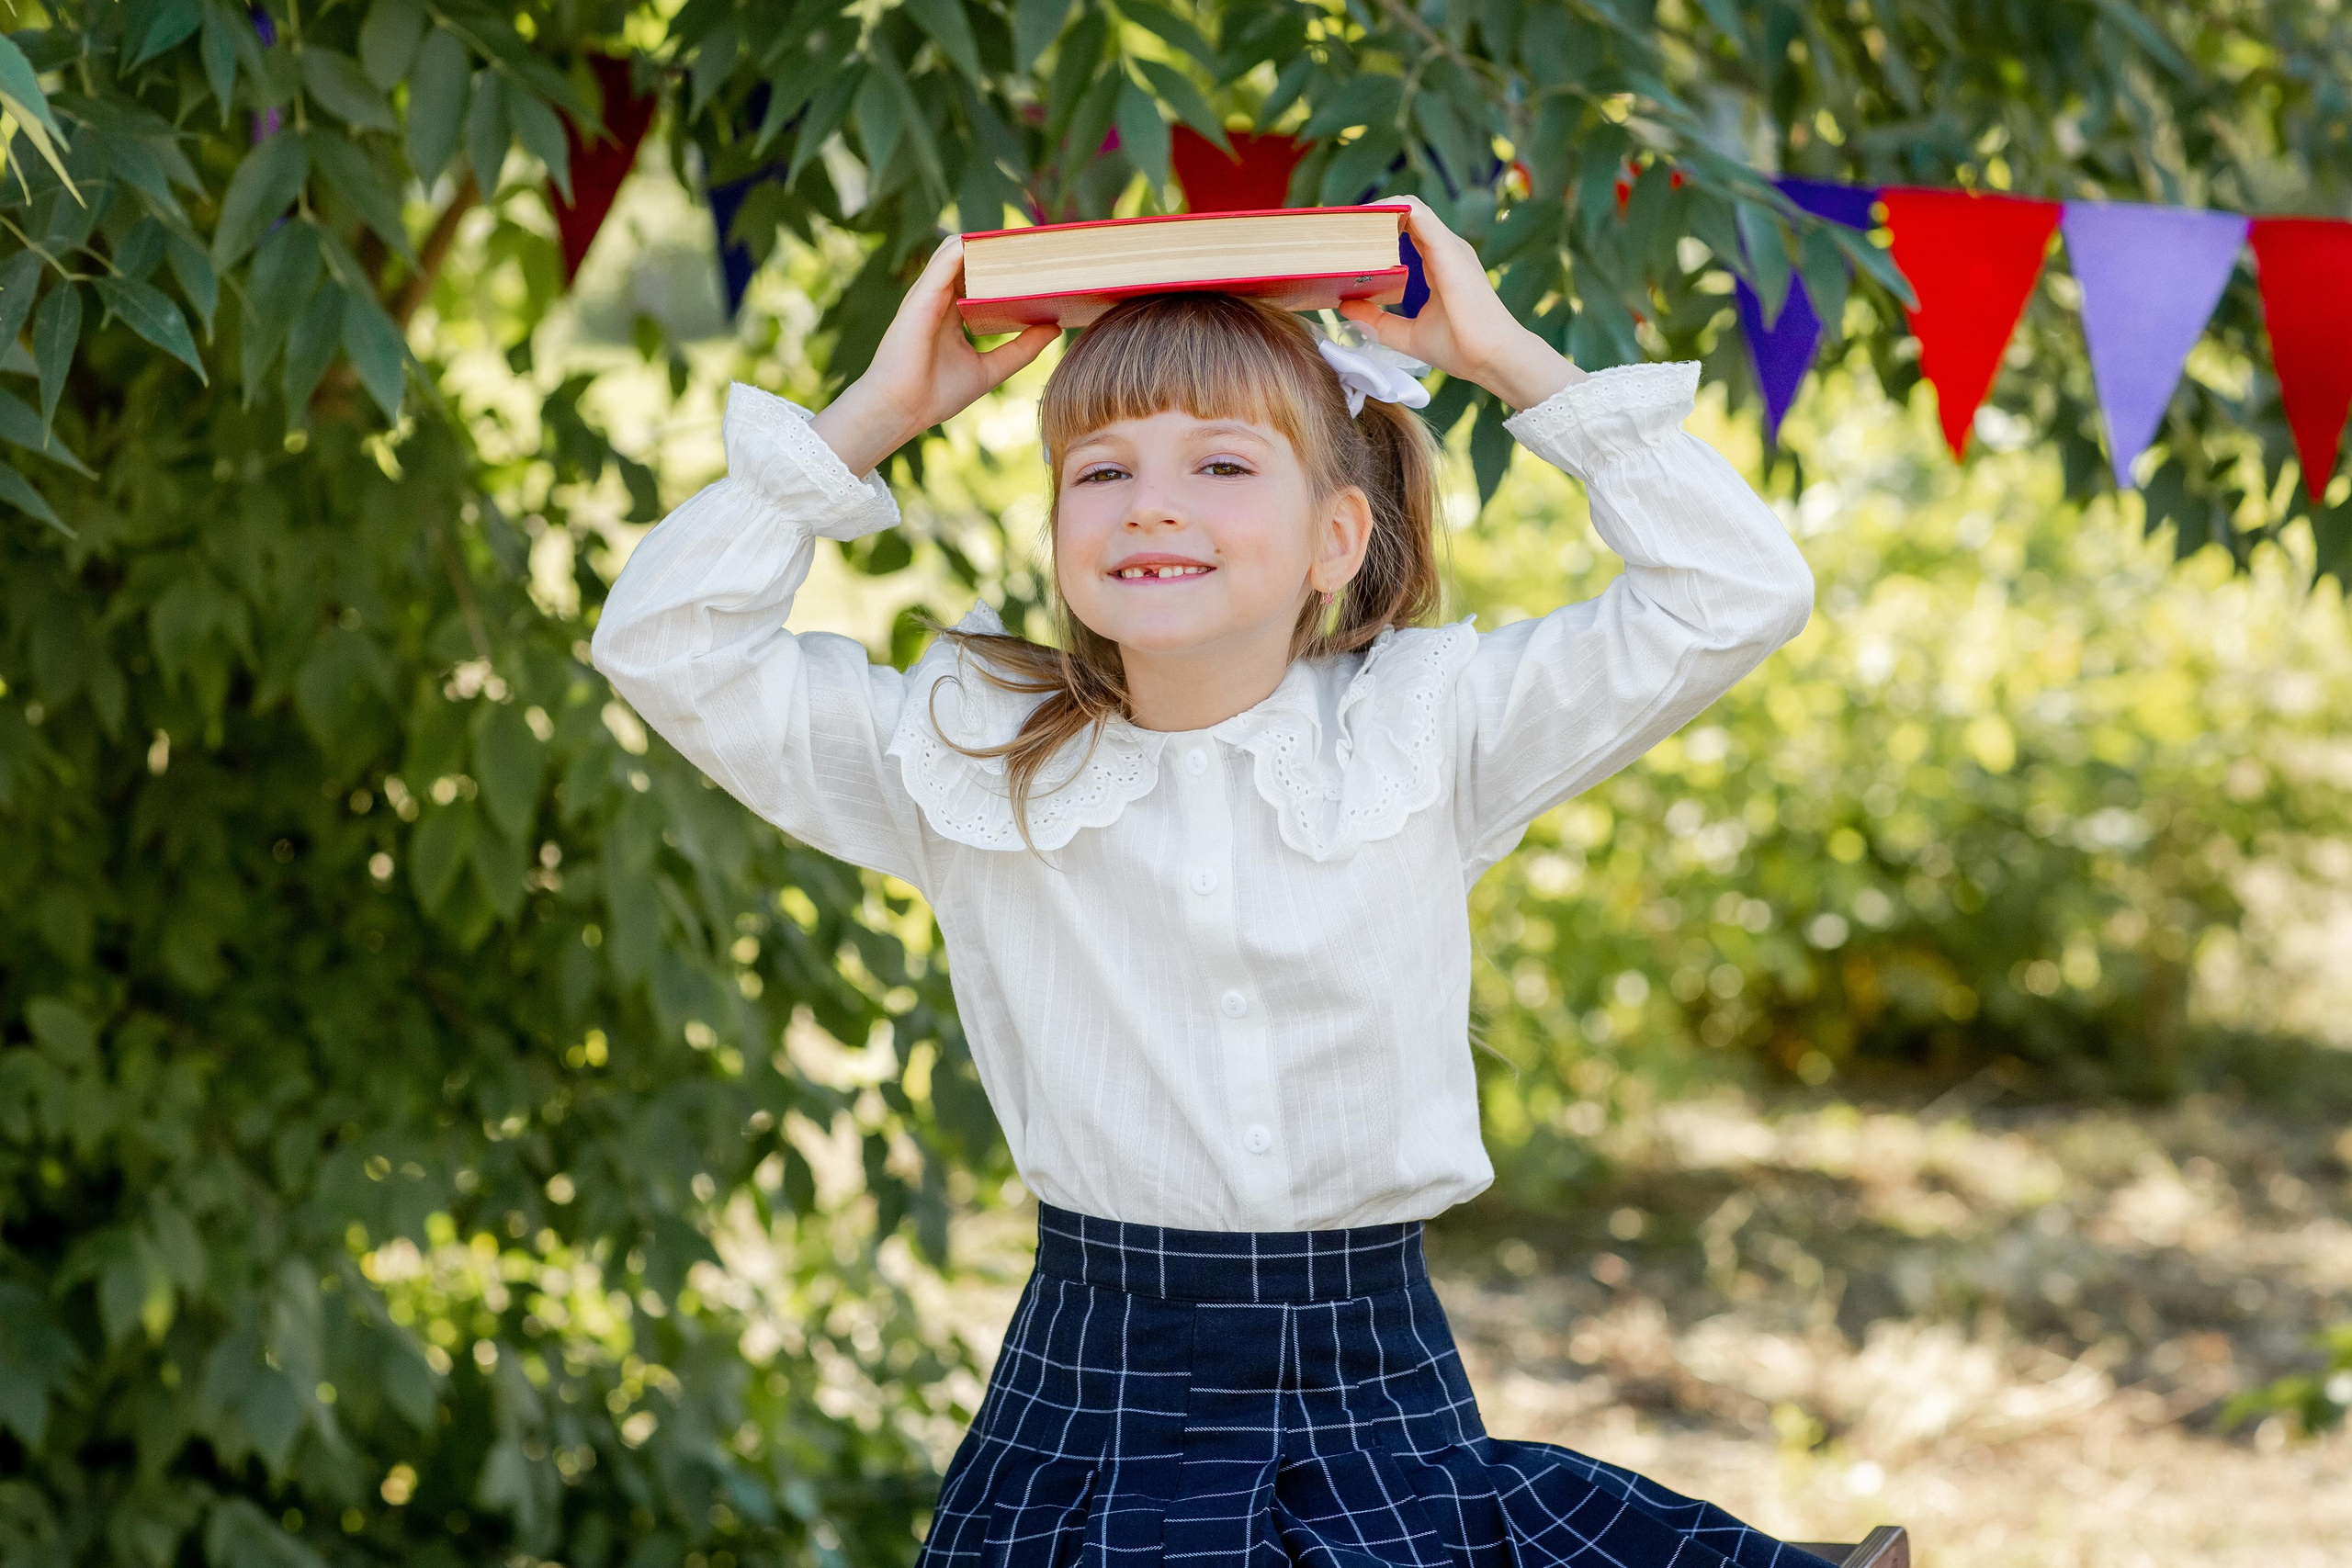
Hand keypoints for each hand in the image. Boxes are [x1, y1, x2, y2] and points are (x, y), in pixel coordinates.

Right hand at [810, 234, 1058, 476]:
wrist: (901, 409)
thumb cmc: (936, 394)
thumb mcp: (990, 369)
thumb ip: (1021, 349)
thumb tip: (1054, 328)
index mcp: (952, 313)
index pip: (979, 279)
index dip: (1004, 268)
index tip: (1034, 263)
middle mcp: (939, 298)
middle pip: (970, 260)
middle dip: (998, 249)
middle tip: (1034, 244)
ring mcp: (929, 294)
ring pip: (958, 252)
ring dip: (986, 242)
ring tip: (1017, 235)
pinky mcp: (922, 294)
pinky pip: (946, 259)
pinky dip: (967, 248)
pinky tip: (991, 242)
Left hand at [1336, 194, 1584, 410]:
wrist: (1491, 357)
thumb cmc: (1460, 348)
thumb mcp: (1406, 334)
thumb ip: (1377, 319)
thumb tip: (1345, 307)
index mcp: (1439, 264)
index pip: (1406, 231)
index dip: (1378, 228)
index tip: (1348, 237)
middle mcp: (1445, 248)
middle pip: (1405, 215)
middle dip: (1371, 215)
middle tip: (1337, 225)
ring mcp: (1449, 244)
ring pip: (1409, 206)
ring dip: (1376, 208)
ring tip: (1345, 217)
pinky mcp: (1447, 247)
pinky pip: (1415, 211)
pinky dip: (1389, 208)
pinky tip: (1364, 216)